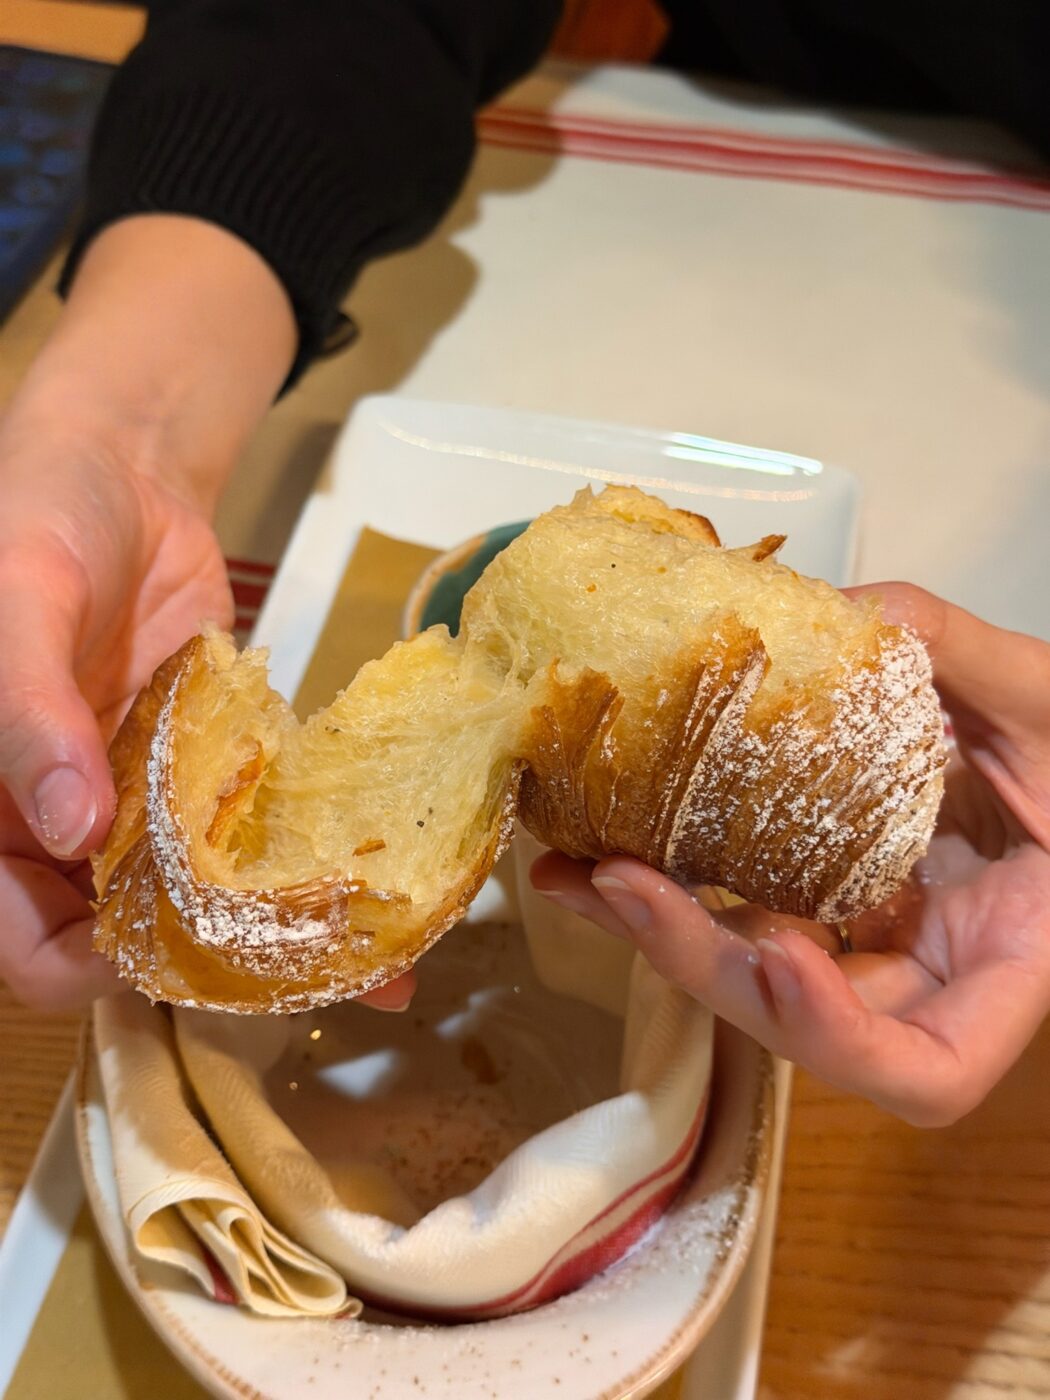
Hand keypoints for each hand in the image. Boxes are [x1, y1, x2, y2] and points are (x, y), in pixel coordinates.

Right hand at [0, 215, 412, 1012]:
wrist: (120, 473)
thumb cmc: (32, 523)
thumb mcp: (14, 608)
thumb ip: (24, 714)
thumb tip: (66, 828)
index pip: (22, 944)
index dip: (82, 970)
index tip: (171, 957)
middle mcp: (62, 831)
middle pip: (125, 939)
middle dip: (212, 967)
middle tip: (313, 974)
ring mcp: (142, 807)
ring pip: (200, 900)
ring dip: (275, 932)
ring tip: (375, 956)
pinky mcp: (207, 776)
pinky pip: (246, 834)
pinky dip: (299, 862)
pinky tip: (379, 886)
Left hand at [532, 585, 1049, 1125]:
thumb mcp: (1044, 698)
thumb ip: (959, 653)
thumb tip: (844, 604)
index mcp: (1009, 958)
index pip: (932, 1068)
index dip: (845, 1035)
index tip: (784, 958)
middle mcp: (929, 975)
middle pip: (803, 1024)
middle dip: (700, 963)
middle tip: (613, 883)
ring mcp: (872, 944)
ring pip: (755, 975)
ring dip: (659, 933)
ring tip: (572, 868)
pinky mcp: (830, 905)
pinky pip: (748, 915)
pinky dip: (680, 888)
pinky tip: (609, 844)